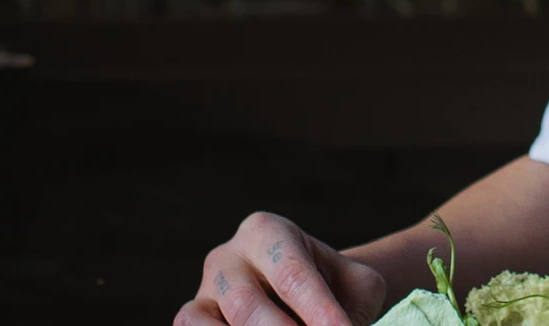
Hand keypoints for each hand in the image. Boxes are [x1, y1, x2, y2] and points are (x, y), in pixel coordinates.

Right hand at [175, 211, 388, 325]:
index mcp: (269, 232)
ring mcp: (204, 289)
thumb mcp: (356, 284)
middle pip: (247, 304)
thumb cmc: (335, 288)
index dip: (318, 312)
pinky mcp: (192, 315)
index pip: (293, 275)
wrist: (309, 297)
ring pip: (205, 322)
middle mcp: (228, 256)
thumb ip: (354, 302)